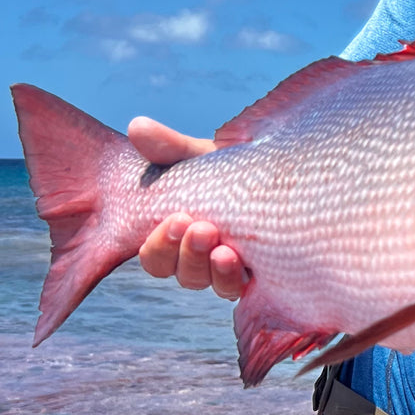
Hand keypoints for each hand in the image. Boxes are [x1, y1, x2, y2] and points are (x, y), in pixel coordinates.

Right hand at [128, 116, 247, 300]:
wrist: (276, 174)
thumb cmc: (232, 168)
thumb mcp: (201, 155)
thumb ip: (170, 146)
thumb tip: (138, 126)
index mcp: (177, 234)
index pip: (155, 256)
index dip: (159, 245)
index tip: (176, 218)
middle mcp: (198, 257)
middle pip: (178, 273)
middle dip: (184, 253)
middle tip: (199, 227)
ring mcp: (226, 268)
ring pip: (206, 282)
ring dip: (210, 269)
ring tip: (223, 249)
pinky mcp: (256, 274)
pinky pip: (236, 288)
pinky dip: (232, 277)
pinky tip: (237, 258)